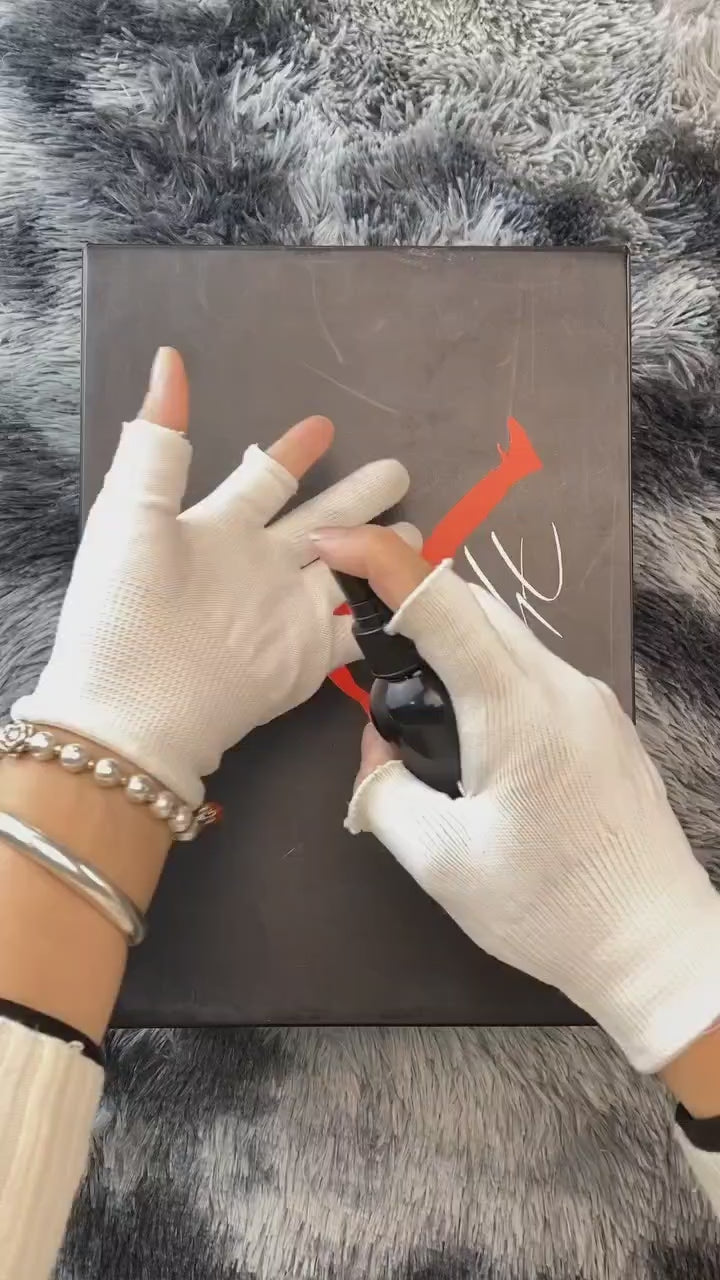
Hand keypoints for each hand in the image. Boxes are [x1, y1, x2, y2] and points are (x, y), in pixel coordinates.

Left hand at [12, 350, 415, 805]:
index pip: (266, 477)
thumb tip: (168, 359)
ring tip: (420, 527)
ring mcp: (290, 611)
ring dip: (383, 547)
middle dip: (359, 493)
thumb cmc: (127, 607)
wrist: (136, 709)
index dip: (294, 450)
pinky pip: (362, 626)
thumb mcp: (133, 511)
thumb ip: (159, 440)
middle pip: (323, 518)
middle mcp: (261, 564)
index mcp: (218, 527)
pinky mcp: (311, 656)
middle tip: (399, 469)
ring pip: (350, 567)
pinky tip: (423, 588)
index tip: (324, 424)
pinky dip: (392, 609)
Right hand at [313, 526, 719, 1073]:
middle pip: (475, 603)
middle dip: (411, 597)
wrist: (655, 943)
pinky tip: (474, 736)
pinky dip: (489, 674)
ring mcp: (591, 701)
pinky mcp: (605, 724)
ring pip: (507, 636)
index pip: (439, 601)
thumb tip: (378, 749)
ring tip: (417, 703)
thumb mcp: (439, 861)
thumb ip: (384, 790)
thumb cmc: (547, 909)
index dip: (379, 559)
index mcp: (515, 710)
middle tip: (366, 641)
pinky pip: (535, 671)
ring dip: (453, 639)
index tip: (330, 544)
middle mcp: (560, 685)